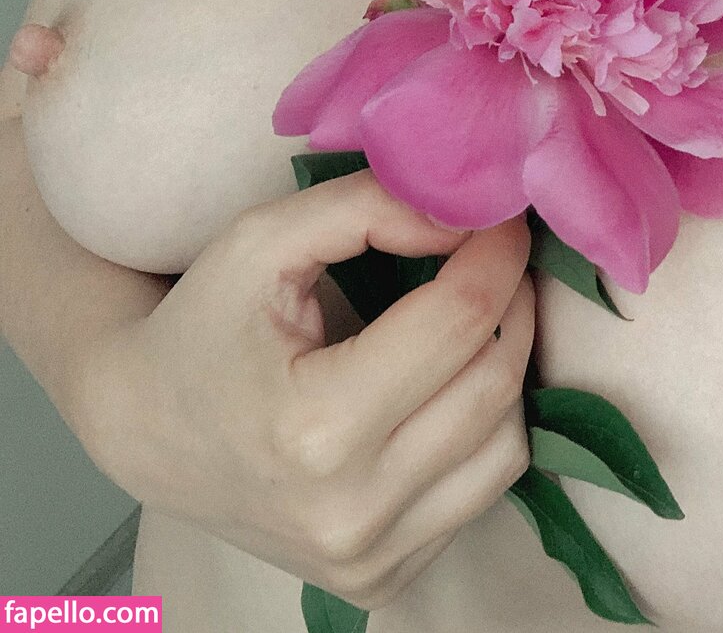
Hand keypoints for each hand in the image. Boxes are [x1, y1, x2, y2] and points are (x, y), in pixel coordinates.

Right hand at [77, 169, 534, 609]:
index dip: (497, 255)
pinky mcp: (382, 576)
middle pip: (493, 381)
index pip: (459, 321)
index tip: (502, 218)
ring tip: (477, 316)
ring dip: (508, 363)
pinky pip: (485, 487)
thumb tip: (470, 219)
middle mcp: (350, 511)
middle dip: (513, 302)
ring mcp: (370, 556)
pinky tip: (451, 383)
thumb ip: (368, 210)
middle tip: (496, 256)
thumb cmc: (204, 325)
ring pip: (508, 441)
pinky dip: (487, 424)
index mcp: (314, 427)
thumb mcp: (264, 241)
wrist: (147, 429)